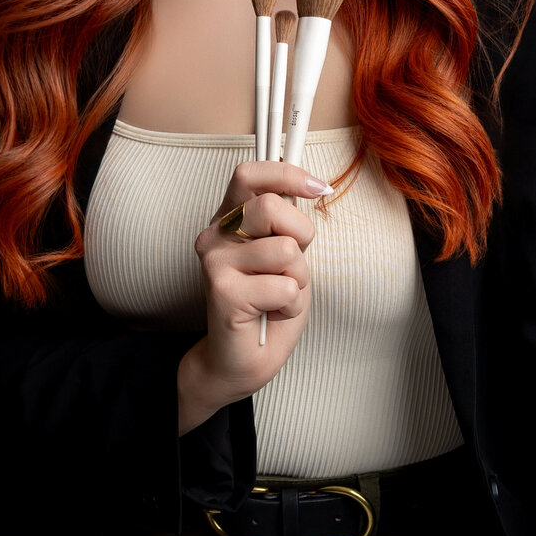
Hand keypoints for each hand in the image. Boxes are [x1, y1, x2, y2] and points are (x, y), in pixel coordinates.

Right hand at [190, 158, 325, 405]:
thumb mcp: (285, 255)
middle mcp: (215, 235)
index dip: (287, 174)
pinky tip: (270, 313)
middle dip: (301, 235)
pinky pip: (285, 287)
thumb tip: (311, 185)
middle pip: (271, 207)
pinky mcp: (223, 292)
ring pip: (286, 250)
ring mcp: (215, 262)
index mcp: (229, 219)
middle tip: (292, 265)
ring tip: (278, 295)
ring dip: (298, 279)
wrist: (240, 361)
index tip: (319, 188)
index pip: (250, 174)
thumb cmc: (267, 305)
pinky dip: (291, 306)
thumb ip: (286, 223)